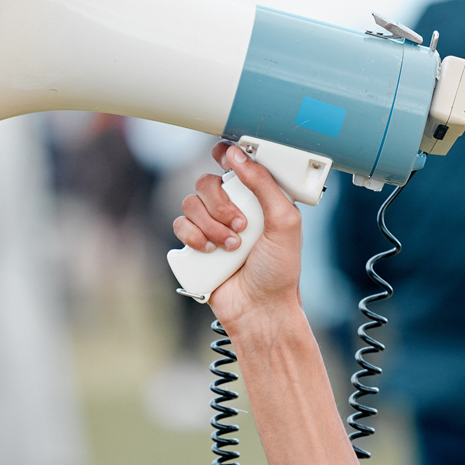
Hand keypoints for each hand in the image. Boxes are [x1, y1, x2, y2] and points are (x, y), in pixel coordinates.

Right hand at [172, 141, 303, 330]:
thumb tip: (237, 155)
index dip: (227, 156)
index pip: (236, 165)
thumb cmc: (279, 270)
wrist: (260, 309)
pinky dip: (194, 236)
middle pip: (207, 181)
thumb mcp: (285, 222)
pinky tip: (210, 251)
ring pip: (191, 203)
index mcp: (257, 198)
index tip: (225, 156)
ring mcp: (211, 226)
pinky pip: (180, 225)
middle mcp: (232, 208)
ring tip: (231, 246)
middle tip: (241, 225)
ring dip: (210, 224)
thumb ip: (264, 184)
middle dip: (221, 203)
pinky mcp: (195, 244)